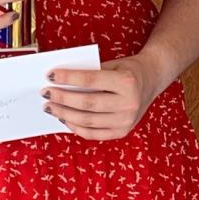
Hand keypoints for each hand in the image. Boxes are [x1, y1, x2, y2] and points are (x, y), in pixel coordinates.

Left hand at [43, 53, 164, 140]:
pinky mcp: (122, 131)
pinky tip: (65, 118)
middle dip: (62, 98)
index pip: (90, 80)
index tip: (51, 75)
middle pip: (87, 103)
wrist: (152, 80)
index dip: (68, 78)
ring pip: (87, 121)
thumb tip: (60, 83)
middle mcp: (128, 103)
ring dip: (64, 114)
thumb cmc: (128, 70)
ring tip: (51, 107)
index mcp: (127, 82)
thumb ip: (90, 74)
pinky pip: (93, 134)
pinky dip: (76, 127)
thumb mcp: (113, 65)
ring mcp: (126, 120)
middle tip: (46, 93)